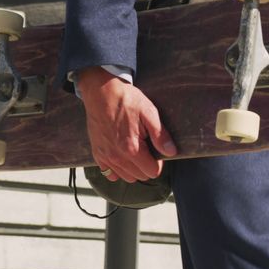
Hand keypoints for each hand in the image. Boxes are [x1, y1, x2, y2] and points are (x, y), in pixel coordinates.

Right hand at [76, 67, 176, 182]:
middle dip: (146, 165)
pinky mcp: (97, 153)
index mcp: (131, 148)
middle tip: (146, 147)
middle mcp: (117, 157)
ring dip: (133, 168)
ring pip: (126, 177)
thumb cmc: (126, 100)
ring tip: (134, 150)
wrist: (102, 91)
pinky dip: (117, 169)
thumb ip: (160, 135)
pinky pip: (109, 173)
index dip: (158, 162)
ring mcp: (105, 156)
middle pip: (140, 176)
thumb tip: (171, 152)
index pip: (152, 171)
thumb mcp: (149, 113)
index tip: (155, 150)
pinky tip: (121, 156)